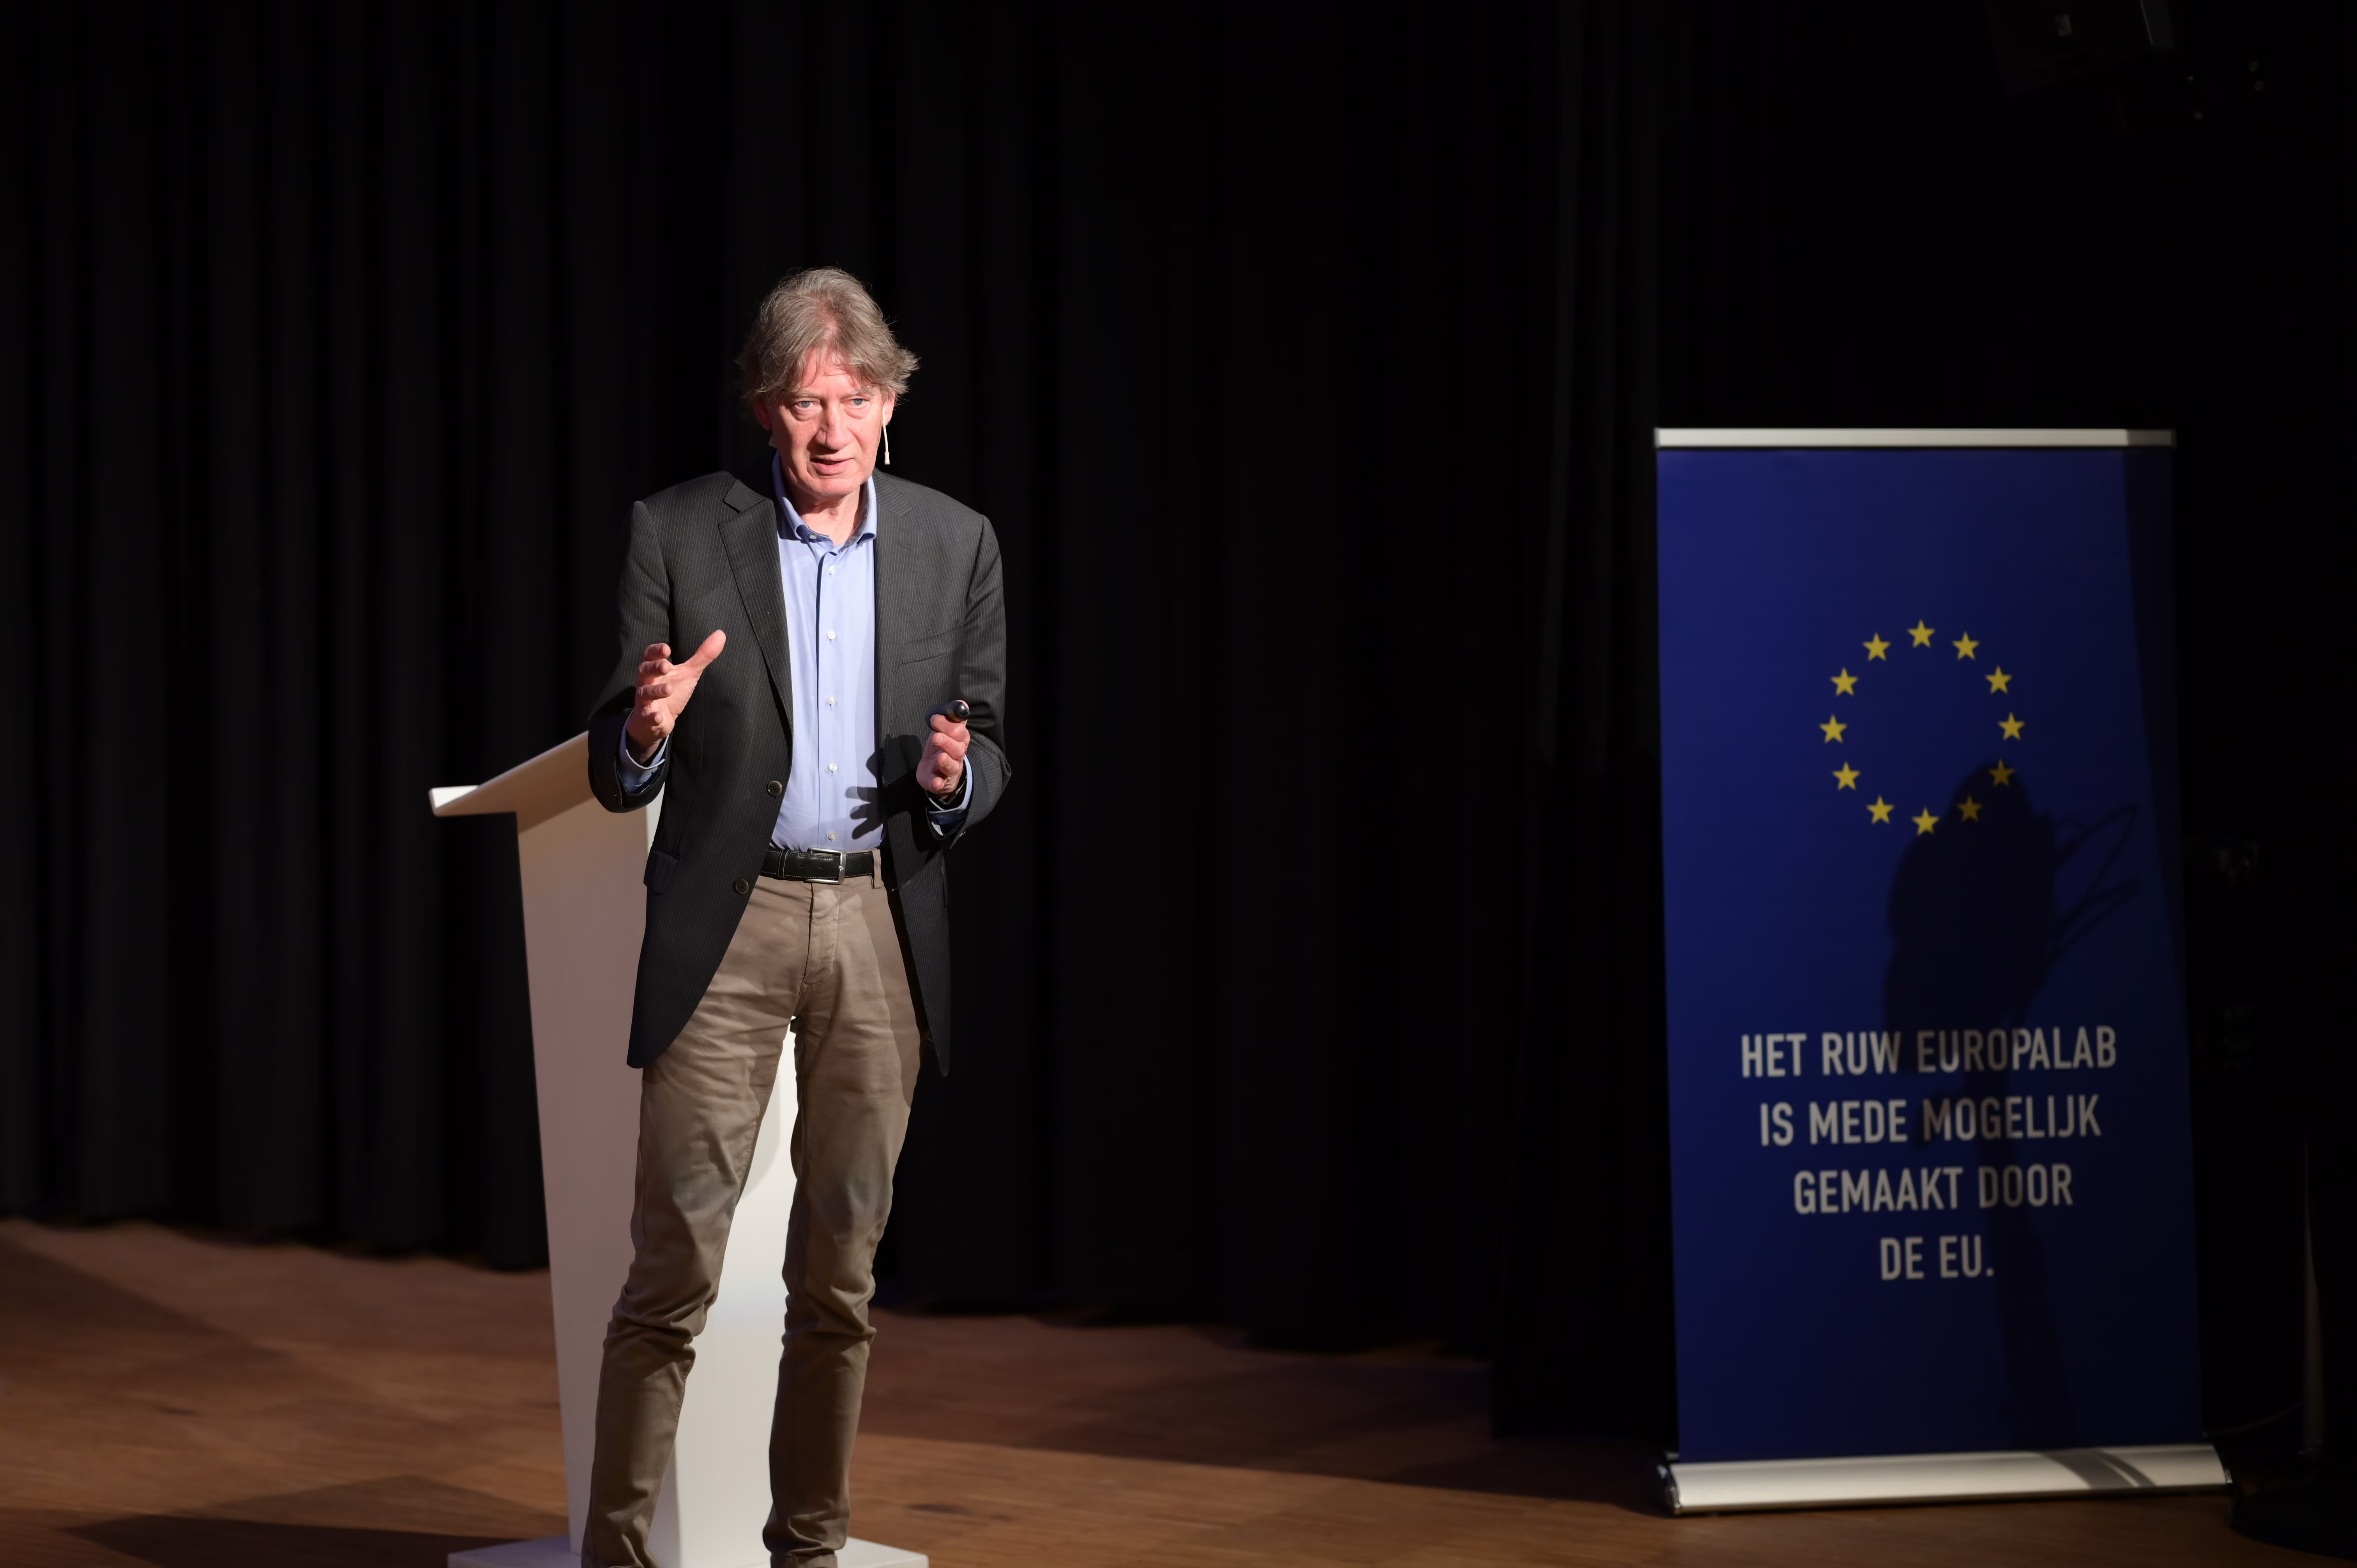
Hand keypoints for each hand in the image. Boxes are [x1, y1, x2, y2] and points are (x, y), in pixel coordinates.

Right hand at [625, 630, 725, 761]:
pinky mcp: (646, 717)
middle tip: (666, 666)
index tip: (667, 648)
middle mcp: (647, 682)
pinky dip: (652, 716)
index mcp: (655, 669)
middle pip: (644, 670)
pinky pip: (647, 716)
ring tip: (668, 689)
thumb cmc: (672, 691)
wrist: (659, 720)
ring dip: (655, 690)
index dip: (656, 651)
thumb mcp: (689, 673)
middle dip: (654, 668)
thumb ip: (702, 655)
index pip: (650, 655)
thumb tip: (721, 634)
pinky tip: (659, 717)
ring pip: (645, 693)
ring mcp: (645, 700)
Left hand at [917, 708, 969, 797]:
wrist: (938, 773)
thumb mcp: (946, 732)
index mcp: (959, 741)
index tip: (934, 720)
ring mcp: (948, 770)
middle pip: (957, 749)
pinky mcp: (938, 782)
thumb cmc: (942, 748)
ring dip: (945, 762)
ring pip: (951, 767)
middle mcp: (956, 756)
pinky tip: (935, 782)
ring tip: (940, 757)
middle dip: (947, 742)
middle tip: (936, 737)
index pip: (959, 732)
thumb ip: (953, 719)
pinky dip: (937, 783)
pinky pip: (940, 784)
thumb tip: (962, 704)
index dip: (947, 725)